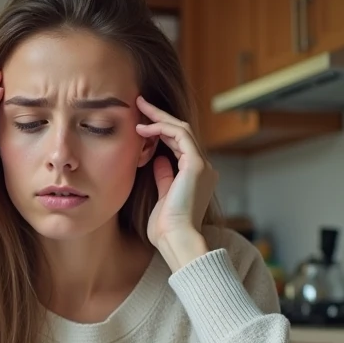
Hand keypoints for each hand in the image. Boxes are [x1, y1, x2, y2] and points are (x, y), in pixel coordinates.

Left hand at [136, 96, 218, 270]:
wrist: (177, 240)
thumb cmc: (167, 228)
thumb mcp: (163, 197)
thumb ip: (163, 177)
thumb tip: (158, 160)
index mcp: (197, 177)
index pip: (179, 145)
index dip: (160, 131)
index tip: (141, 122)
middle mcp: (203, 169)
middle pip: (181, 133)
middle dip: (160, 116)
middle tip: (140, 103)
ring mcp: (201, 166)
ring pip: (181, 129)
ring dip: (159, 117)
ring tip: (139, 107)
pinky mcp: (195, 165)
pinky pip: (180, 136)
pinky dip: (162, 128)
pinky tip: (144, 127)